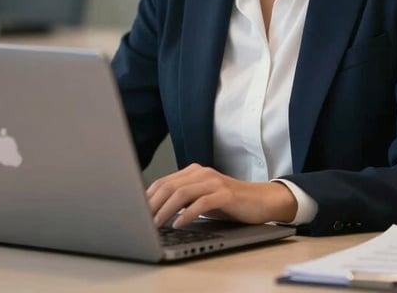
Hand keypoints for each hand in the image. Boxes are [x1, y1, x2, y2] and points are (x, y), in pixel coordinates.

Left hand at [146, 163, 297, 228]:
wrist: (260, 200)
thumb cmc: (228, 202)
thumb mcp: (202, 198)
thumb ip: (183, 200)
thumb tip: (155, 212)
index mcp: (193, 172)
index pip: (163, 181)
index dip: (147, 197)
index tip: (136, 212)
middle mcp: (201, 173)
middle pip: (169, 186)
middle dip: (153, 204)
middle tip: (142, 221)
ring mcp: (214, 182)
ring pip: (182, 193)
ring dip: (166, 210)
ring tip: (157, 224)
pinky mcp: (225, 194)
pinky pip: (202, 203)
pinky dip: (188, 214)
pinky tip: (180, 224)